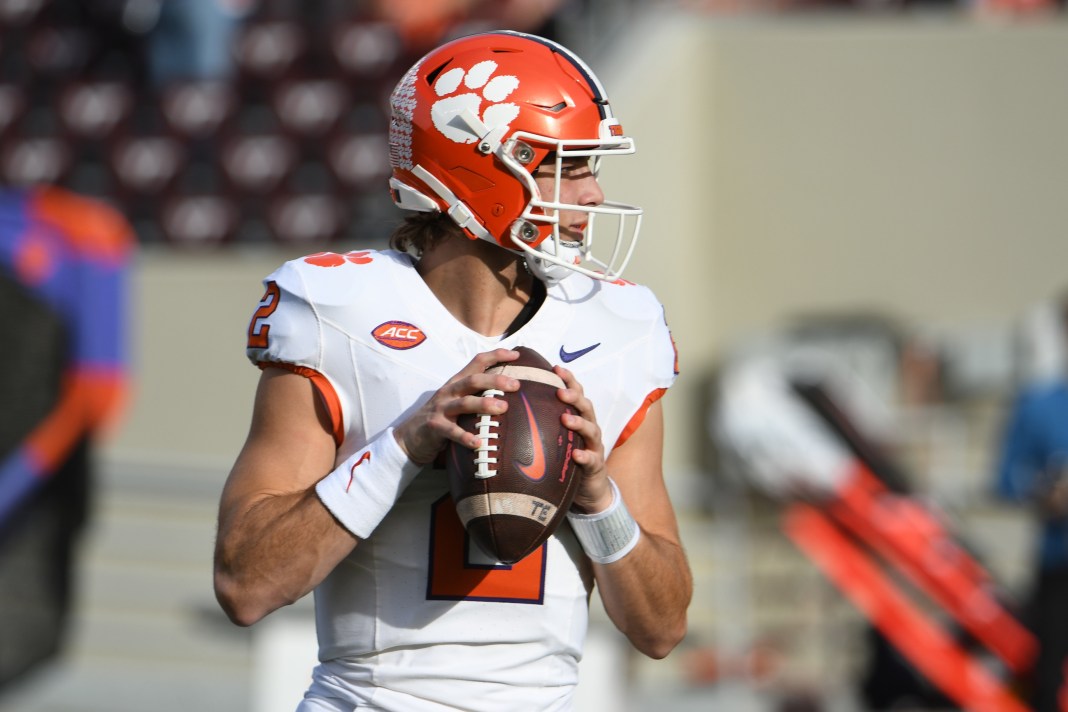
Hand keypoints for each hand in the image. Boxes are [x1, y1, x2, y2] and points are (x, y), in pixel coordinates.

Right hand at [393, 349, 520, 463]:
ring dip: (484, 404)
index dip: (496, 355)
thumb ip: (476, 395)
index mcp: (456, 382)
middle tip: (516, 385)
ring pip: (464, 403)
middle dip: (495, 381)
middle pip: (473, 380)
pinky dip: (466, 437)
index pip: (477, 362)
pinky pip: (452, 432)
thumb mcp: (456, 401)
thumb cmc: (442, 417)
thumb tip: (510, 395)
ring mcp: (440, 409)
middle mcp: (449, 392)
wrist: (409, 437)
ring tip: (503, 408)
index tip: (516, 354)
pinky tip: (478, 443)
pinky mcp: (434, 427)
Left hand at [554, 366, 612, 513]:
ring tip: (565, 419)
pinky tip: (576, 455)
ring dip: (579, 422)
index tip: (555, 367)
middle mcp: (589, 428)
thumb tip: (511, 407)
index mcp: (579, 417)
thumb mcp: (556, 437)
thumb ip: (542, 422)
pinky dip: (584, 456)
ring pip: (591, 429)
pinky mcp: (595, 466)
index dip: (568, 379)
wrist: (589, 488)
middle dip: (574, 397)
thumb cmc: (567, 458)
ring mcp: (594, 446)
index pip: (575, 393)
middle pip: (585, 406)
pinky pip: (592, 460)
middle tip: (560, 392)